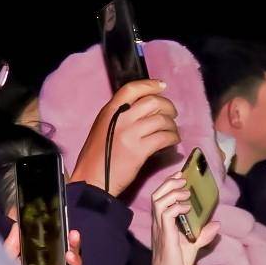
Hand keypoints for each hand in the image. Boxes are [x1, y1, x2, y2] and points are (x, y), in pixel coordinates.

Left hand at [4, 225, 79, 264]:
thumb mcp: (8, 260)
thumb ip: (13, 244)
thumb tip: (16, 225)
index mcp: (48, 262)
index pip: (62, 248)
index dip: (69, 240)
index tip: (71, 231)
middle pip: (73, 258)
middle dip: (76, 247)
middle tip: (73, 237)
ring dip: (75, 264)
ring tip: (69, 257)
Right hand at [73, 79, 179, 196]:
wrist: (92, 179)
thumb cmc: (98, 155)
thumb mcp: (103, 127)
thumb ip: (121, 115)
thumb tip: (146, 106)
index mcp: (108, 112)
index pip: (131, 89)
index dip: (149, 85)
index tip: (162, 85)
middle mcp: (119, 119)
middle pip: (153, 102)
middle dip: (168, 106)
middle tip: (172, 114)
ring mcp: (130, 134)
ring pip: (162, 120)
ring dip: (172, 125)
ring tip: (172, 131)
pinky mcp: (140, 150)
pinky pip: (165, 137)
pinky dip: (173, 137)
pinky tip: (173, 140)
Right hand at [146, 173, 216, 264]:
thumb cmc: (177, 264)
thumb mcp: (193, 246)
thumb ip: (203, 235)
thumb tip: (217, 224)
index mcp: (162, 224)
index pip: (160, 198)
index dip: (168, 185)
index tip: (180, 176)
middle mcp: (158, 224)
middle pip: (156, 196)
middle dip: (168, 183)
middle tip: (182, 177)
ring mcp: (160, 229)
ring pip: (158, 202)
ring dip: (172, 192)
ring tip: (186, 190)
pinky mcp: (165, 236)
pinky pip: (166, 215)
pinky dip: (176, 206)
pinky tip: (186, 207)